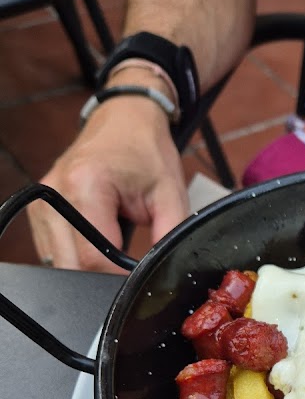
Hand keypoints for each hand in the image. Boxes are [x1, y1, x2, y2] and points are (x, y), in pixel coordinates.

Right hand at [27, 93, 188, 272]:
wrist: (125, 119)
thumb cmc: (147, 152)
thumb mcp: (171, 196)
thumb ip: (168, 238)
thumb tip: (162, 274)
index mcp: (87, 185)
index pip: (93, 257)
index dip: (118, 278)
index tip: (138, 279)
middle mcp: (55, 193)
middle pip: (70, 264)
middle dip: (102, 276)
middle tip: (128, 268)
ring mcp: (41, 200)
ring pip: (58, 262)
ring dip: (87, 267)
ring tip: (115, 250)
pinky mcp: (39, 207)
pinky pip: (52, 250)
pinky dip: (75, 255)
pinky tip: (97, 244)